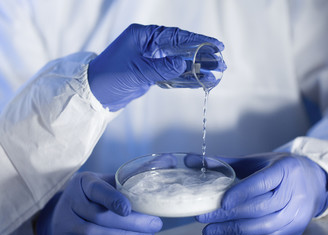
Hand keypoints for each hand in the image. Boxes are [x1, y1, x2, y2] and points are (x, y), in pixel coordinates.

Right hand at [36, 172, 161, 234]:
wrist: (62, 212)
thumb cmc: (94, 194)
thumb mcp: (107, 181)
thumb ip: (134, 175)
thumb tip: (169, 160)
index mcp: (84, 182)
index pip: (97, 190)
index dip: (112, 199)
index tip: (127, 209)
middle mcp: (71, 201)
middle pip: (100, 216)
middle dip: (130, 224)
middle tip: (155, 225)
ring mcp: (65, 222)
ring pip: (94, 234)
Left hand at [88, 23, 223, 110]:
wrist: (94, 94)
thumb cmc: (110, 77)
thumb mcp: (138, 71)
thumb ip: (163, 68)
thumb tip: (185, 64)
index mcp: (144, 36)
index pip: (176, 36)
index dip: (198, 40)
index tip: (216, 44)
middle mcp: (149, 45)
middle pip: (181, 48)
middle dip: (202, 55)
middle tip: (220, 62)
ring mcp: (151, 59)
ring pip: (179, 62)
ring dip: (197, 68)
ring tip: (216, 73)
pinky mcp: (151, 73)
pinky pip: (172, 74)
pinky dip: (186, 78)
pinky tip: (201, 81)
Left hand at [196, 152, 327, 234]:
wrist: (311, 181)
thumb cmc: (277, 168)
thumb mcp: (254, 161)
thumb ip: (223, 163)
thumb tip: (189, 160)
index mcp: (285, 169)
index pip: (262, 182)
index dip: (241, 193)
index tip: (221, 202)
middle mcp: (295, 192)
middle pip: (260, 208)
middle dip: (229, 216)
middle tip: (203, 218)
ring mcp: (297, 214)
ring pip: (264, 227)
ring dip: (234, 231)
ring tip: (210, 232)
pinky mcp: (295, 230)